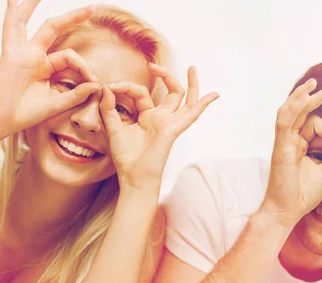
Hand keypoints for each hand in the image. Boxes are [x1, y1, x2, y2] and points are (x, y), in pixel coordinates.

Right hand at [0, 0, 101, 139]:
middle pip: (55, 30)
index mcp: (45, 68)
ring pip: (32, 22)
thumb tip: (97, 84)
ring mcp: (22, 53)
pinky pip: (11, 29)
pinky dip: (13, 13)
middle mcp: (34, 56)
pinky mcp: (12, 54)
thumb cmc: (24, 114)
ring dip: (36, 4)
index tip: (95, 81)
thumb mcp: (56, 104)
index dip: (85, 67)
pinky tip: (14, 0)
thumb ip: (76, 95)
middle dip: (73, 18)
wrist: (0, 121)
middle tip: (92, 8)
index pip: (70, 58)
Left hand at [99, 64, 218, 192]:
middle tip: (152, 65)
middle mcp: (161, 118)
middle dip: (165, 76)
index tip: (108, 87)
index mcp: (148, 117)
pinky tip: (214, 95)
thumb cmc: (125, 157)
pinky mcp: (173, 129)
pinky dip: (203, 104)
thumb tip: (107, 87)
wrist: (133, 177)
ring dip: (192, 84)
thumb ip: (109, 108)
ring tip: (193, 68)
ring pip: (186, 99)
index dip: (125, 86)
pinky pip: (191, 114)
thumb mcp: (113, 128)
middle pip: (171, 92)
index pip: (141, 92)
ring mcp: (169, 123)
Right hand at [260, 79, 321, 228]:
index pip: (313, 124)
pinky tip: (304, 97)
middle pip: (301, 112)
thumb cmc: (303, 194)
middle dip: (317, 97)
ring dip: (302, 96)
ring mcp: (283, 143)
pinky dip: (293, 107)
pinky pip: (284, 121)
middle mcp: (290, 141)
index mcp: (299, 145)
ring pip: (290, 111)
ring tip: (314, 84)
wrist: (287, 211)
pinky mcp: (280, 147)